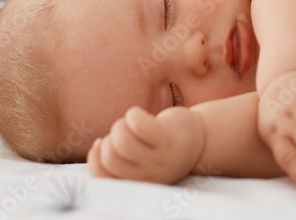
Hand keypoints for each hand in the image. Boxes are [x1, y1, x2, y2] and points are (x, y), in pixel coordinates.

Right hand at [88, 106, 204, 184]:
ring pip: (122, 141)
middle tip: (123, 132)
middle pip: (110, 157)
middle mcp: (148, 175)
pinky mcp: (168, 138)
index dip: (95, 156)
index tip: (103, 142)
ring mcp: (159, 158)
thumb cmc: (162, 146)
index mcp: (138, 182)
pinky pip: (138, 124)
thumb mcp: (141, 159)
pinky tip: (139, 115)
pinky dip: (133, 114)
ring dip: (120, 125)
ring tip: (131, 123)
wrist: (201, 139)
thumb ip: (120, 158)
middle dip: (109, 138)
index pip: (103, 178)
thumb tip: (97, 145)